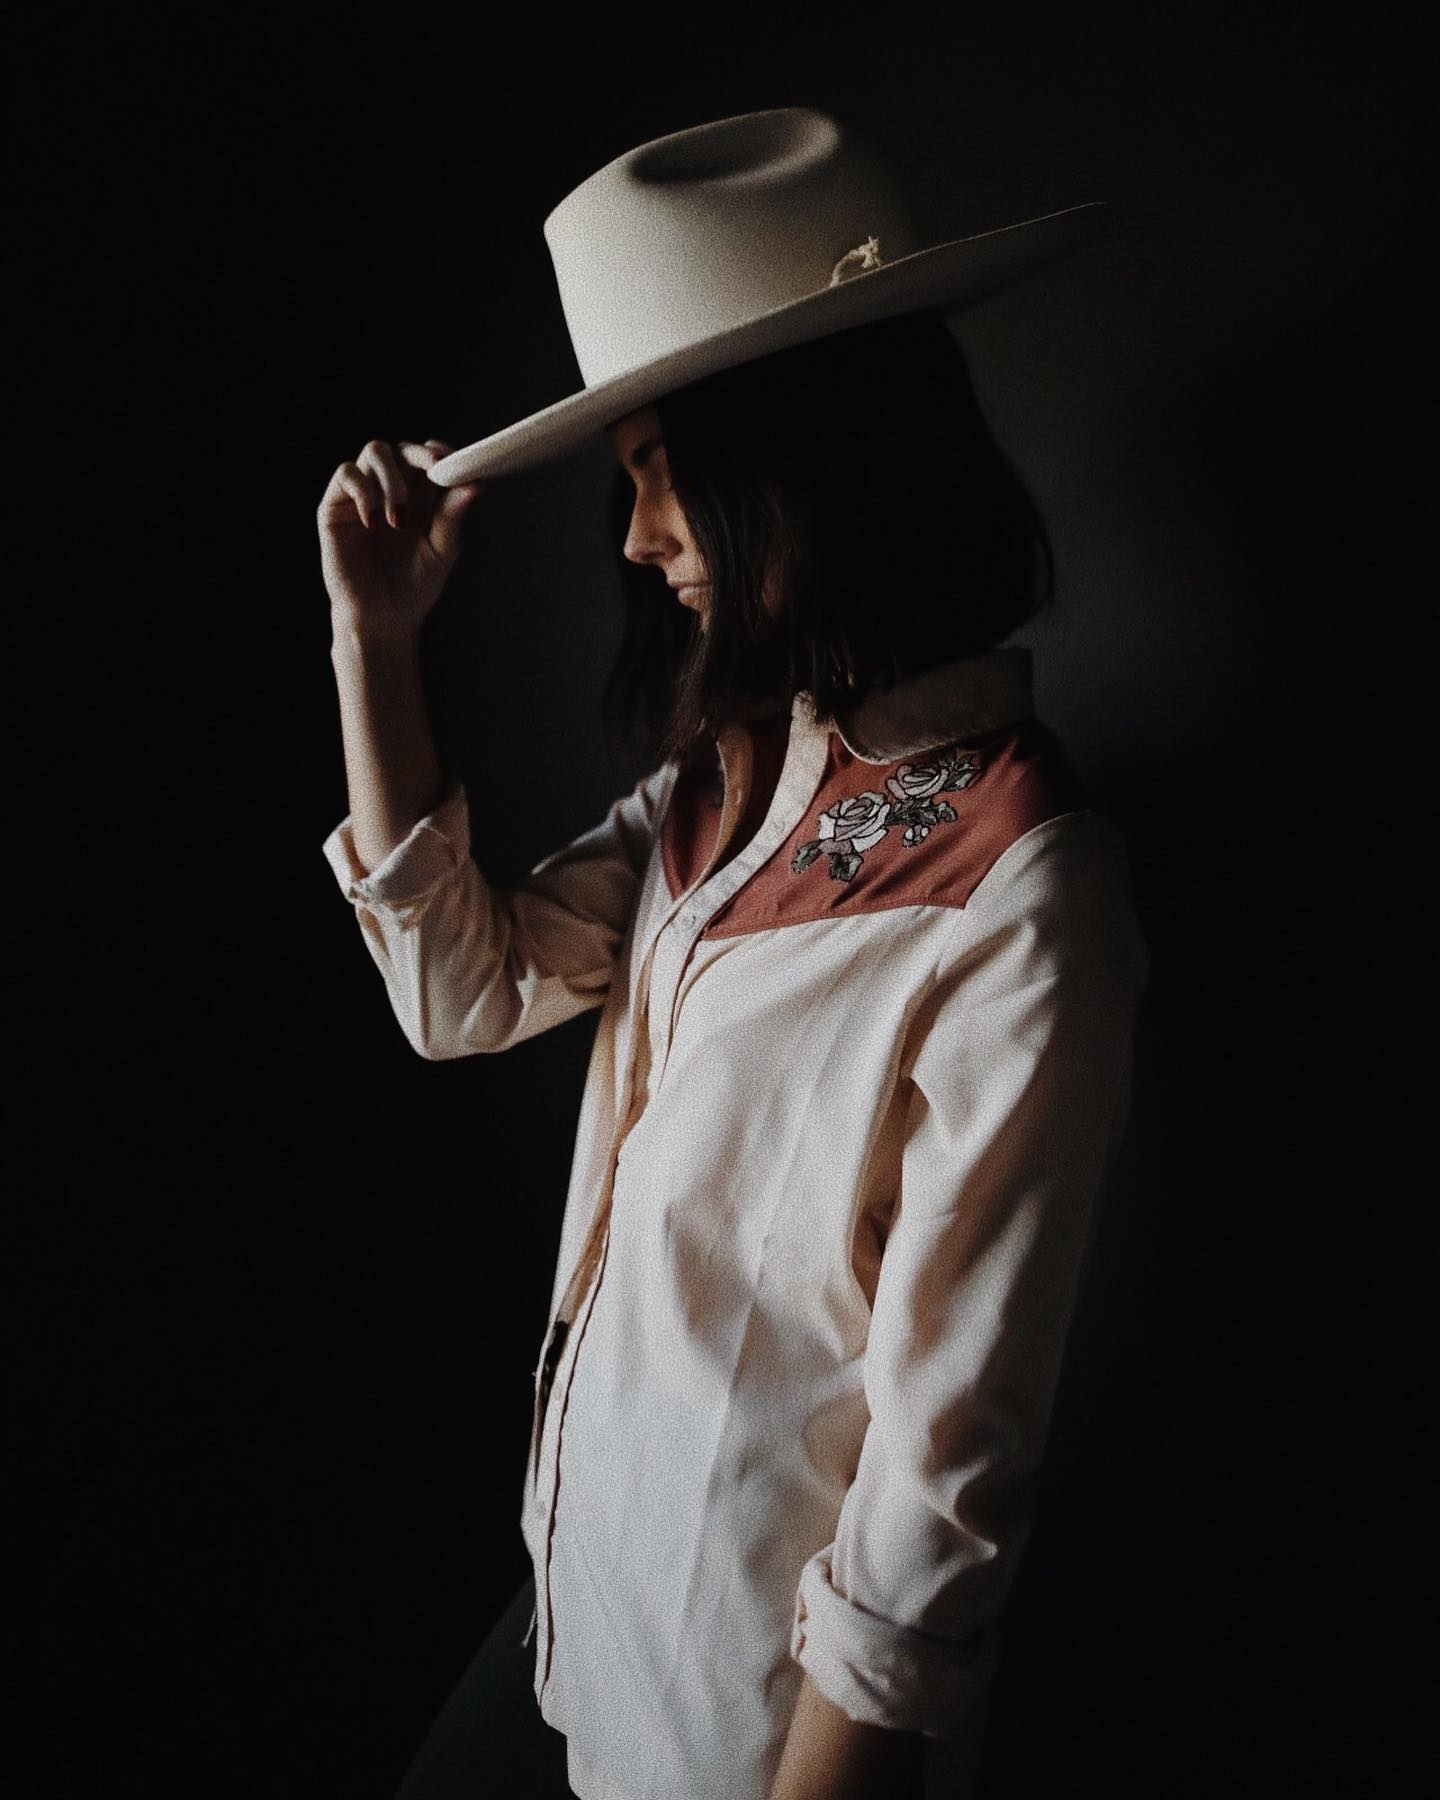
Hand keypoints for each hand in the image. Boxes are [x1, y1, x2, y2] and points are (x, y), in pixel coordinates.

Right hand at [318, 437, 486, 640]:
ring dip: (392, 479)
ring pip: (374, 452)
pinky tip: (374, 522)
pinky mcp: (335, 507)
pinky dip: (364, 492)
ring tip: (398, 520)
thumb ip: (453, 516)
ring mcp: (361, 495)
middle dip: (418, 455)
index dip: (439, 452)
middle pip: (400, 448)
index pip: (427, 458)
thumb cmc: (414, 587)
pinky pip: (346, 475)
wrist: (382, 620)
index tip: (454, 462)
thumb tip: (476, 483)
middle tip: (434, 471)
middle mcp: (389, 489)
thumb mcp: (441, 551)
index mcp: (419, 496)